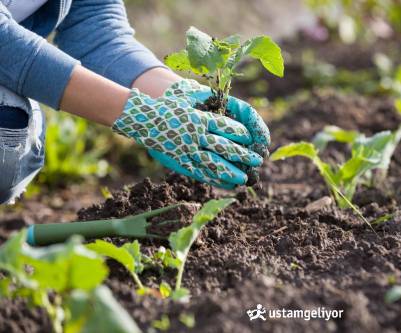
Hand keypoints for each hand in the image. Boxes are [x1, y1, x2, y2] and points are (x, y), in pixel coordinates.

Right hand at [112, 82, 262, 187]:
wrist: (142, 119)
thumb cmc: (169, 106)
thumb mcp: (188, 98)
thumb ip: (208, 105)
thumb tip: (230, 108)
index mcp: (197, 118)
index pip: (224, 126)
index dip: (239, 133)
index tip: (249, 137)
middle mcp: (193, 136)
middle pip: (222, 147)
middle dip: (242, 155)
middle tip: (257, 160)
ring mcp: (186, 151)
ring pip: (212, 164)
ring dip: (230, 172)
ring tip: (244, 178)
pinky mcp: (180, 162)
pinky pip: (199, 173)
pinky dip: (214, 179)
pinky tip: (227, 183)